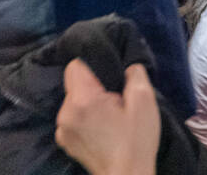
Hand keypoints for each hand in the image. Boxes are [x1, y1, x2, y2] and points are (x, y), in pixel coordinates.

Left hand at [55, 59, 159, 174]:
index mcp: (82, 100)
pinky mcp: (64, 142)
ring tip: (109, 115)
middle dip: (93, 86)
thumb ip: (134, 74)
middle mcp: (65, 113)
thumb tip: (126, 66)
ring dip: (88, 102)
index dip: (93, 65)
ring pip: (73, 101)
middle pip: (74, 84)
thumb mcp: (144, 100)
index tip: (110, 77)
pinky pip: (71, 117)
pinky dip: (84, 118)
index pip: (75, 66)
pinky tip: (101, 128)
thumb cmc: (136, 141)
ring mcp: (62, 130)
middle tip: (115, 99)